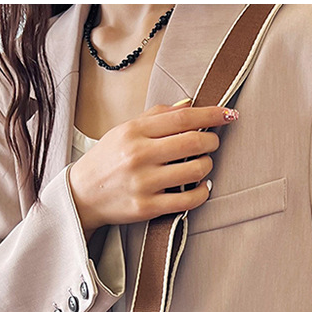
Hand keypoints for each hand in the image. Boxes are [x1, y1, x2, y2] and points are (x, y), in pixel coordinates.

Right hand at [69, 101, 238, 236]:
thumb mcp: (125, 130)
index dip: (210, 115)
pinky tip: (203, 187)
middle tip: (213, 142)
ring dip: (208, 166)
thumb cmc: (108, 159)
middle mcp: (139, 155)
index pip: (182, 118)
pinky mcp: (147, 207)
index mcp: (134, 131)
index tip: (228, 114)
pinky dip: (203, 192)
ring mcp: (144, 183)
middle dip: (212, 141)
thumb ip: (157, 116)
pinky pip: (188, 200)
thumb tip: (190, 104)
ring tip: (204, 164)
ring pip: (194, 171)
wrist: (82, 194)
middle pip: (192, 143)